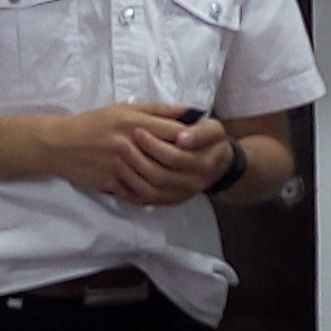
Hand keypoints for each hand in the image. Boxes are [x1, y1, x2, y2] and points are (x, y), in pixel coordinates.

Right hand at [39, 104, 227, 204]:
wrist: (60, 144)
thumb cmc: (94, 123)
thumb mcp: (124, 109)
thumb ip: (157, 110)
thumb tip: (188, 111)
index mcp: (135, 123)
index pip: (175, 132)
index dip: (194, 139)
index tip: (206, 144)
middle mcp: (130, 144)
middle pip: (169, 156)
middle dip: (188, 162)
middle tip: (203, 166)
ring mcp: (121, 165)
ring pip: (156, 178)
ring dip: (174, 181)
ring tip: (188, 181)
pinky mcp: (112, 183)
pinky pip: (138, 193)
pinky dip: (153, 194)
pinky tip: (165, 194)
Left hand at [115, 115, 237, 207]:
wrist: (216, 161)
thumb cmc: (209, 141)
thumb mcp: (213, 129)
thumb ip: (199, 131)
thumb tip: (182, 138)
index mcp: (204, 164)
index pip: (175, 157)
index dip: (155, 145)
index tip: (138, 130)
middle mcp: (193, 183)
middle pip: (160, 176)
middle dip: (138, 159)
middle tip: (121, 143)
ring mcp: (180, 195)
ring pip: (151, 191)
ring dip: (131, 176)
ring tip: (117, 158)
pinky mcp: (168, 201)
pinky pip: (146, 201)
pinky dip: (128, 192)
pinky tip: (114, 180)